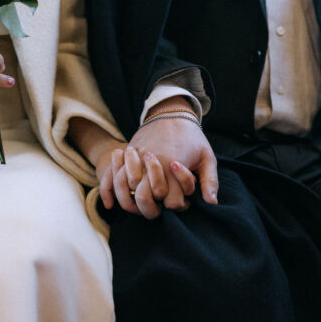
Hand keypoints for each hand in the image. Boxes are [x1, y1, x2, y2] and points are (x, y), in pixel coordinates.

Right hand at [99, 116, 217, 218]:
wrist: (171, 112)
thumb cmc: (191, 137)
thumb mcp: (207, 156)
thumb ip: (210, 181)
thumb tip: (211, 202)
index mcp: (173, 167)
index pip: (172, 203)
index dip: (178, 206)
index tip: (182, 200)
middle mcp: (152, 165)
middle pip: (145, 200)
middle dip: (153, 209)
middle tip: (161, 205)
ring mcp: (136, 160)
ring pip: (126, 191)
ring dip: (132, 202)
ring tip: (143, 202)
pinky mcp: (126, 155)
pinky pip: (110, 177)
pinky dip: (109, 191)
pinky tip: (110, 203)